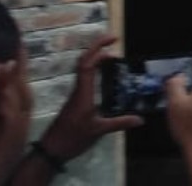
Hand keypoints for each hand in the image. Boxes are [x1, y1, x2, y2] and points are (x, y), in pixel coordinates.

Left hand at [37, 35, 142, 160]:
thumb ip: (120, 123)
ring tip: (112, 55)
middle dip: (97, 47)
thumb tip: (141, 119)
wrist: (51, 150)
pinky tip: (104, 74)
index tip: (113, 41)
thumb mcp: (99, 130)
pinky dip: (94, 69)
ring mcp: (76, 94)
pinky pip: (84, 78)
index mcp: (83, 92)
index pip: (88, 65)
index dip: (98, 49)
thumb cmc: (73, 138)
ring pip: (83, 69)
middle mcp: (78, 89)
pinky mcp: (75, 100)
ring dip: (95, 57)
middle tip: (114, 41)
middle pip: (84, 62)